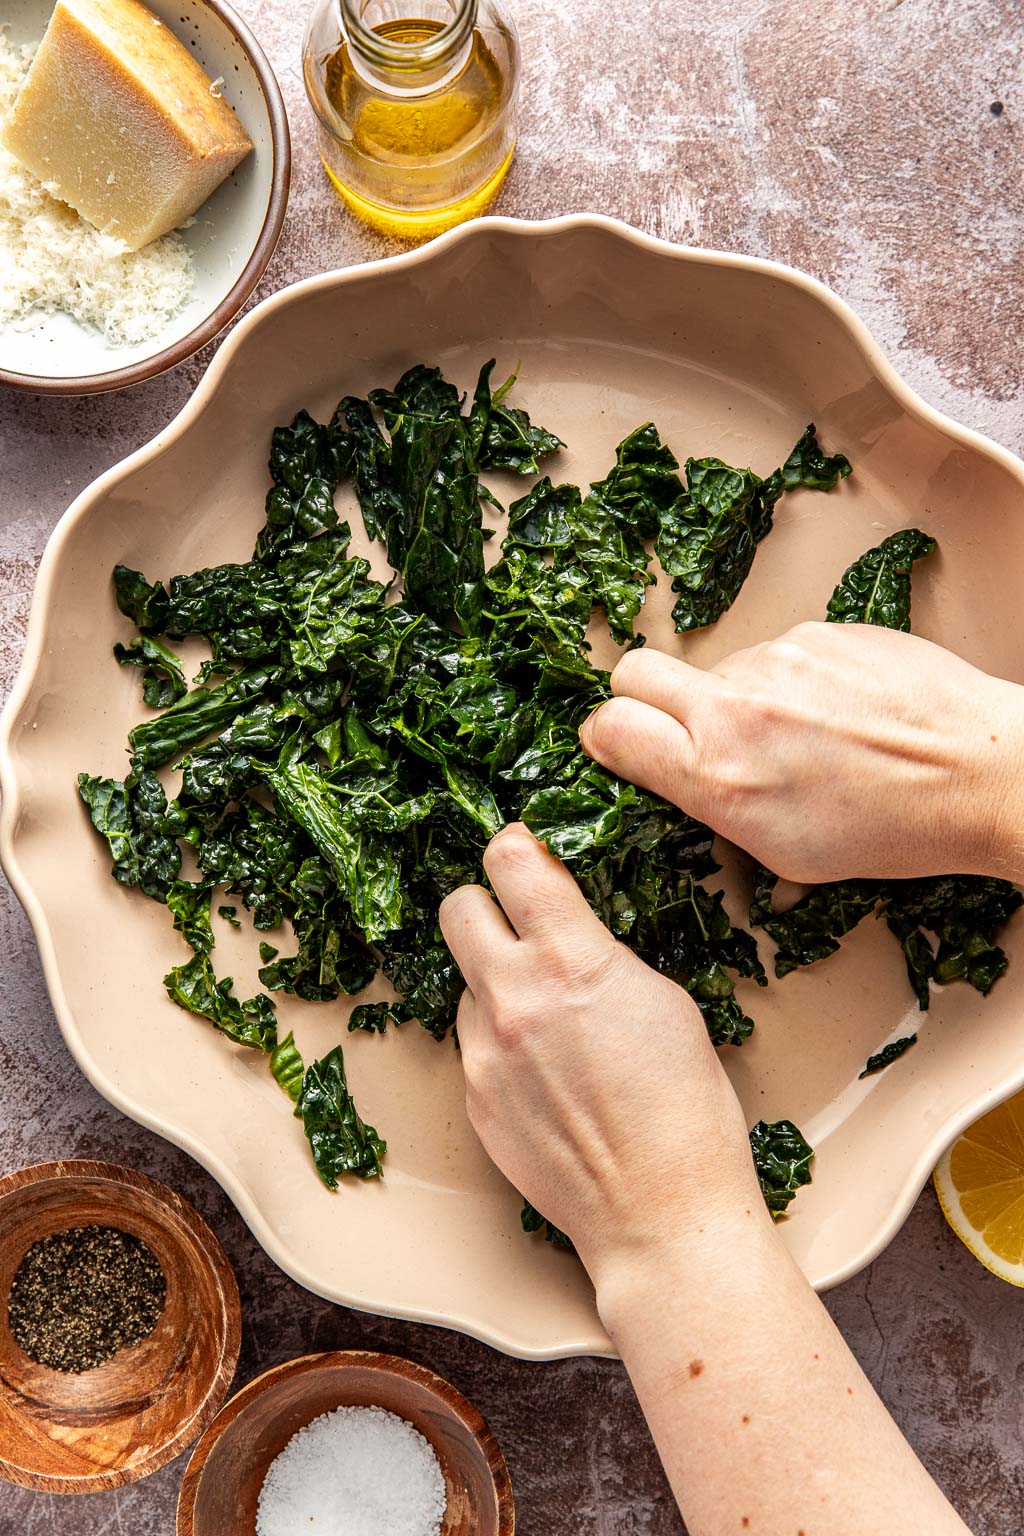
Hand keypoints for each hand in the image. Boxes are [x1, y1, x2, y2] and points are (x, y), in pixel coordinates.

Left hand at [438, 822, 766, 1282]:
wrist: (658, 1210)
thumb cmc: (685, 1108)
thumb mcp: (664, 1000)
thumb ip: (601, 953)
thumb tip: (569, 932)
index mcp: (571, 962)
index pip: (512, 862)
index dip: (517, 848)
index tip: (525, 854)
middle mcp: (514, 998)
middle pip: (458, 908)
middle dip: (486, 905)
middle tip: (517, 923)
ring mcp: (484, 1051)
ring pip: (465, 982)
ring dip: (495, 985)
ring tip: (549, 1024)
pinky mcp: (473, 1097)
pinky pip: (473, 1043)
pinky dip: (500, 1043)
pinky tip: (545, 1074)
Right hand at [581, 621, 1023, 884]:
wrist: (980, 772)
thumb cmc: (895, 828)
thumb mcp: (786, 853)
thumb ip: (717, 810)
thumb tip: (682, 784)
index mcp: (720, 775)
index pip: (610, 727)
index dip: (607, 737)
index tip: (622, 746)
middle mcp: (737, 707)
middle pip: (635, 671)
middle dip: (641, 696)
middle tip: (678, 725)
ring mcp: (778, 657)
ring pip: (717, 666)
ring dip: (735, 695)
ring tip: (798, 734)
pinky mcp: (819, 629)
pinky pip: (776, 650)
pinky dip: (792, 678)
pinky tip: (836, 711)